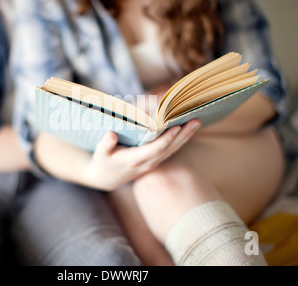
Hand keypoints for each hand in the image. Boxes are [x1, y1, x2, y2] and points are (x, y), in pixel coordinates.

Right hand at [82, 119, 200, 190]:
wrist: (107, 178)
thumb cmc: (103, 161)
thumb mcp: (100, 153)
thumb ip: (105, 144)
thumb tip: (111, 134)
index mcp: (133, 160)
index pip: (154, 150)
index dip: (166, 139)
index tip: (176, 127)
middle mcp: (147, 163)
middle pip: (169, 149)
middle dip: (183, 135)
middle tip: (196, 120)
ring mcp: (153, 163)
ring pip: (173, 150)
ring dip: (185, 136)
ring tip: (196, 121)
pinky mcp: (155, 160)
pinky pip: (171, 150)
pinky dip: (180, 139)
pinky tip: (188, 129)